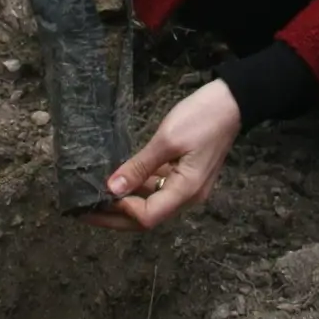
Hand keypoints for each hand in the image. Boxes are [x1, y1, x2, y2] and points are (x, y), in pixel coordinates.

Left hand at [87, 80, 242, 231]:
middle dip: (116, 216)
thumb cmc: (201, 118)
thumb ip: (139, 166)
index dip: (121, 211)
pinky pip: (158, 187)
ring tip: (97, 194)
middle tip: (85, 210)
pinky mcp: (185, 173)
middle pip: (147, 216)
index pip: (147, 217)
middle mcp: (187, 195)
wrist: (232, 101)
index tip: (98, 198)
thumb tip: (112, 189)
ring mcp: (188, 185)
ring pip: (151, 202)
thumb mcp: (166, 140)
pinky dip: (138, 186)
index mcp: (186, 191)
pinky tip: (120, 178)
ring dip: (125, 201)